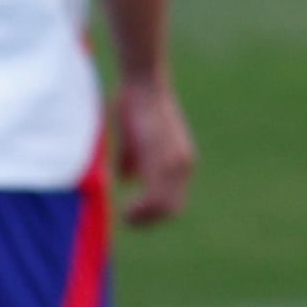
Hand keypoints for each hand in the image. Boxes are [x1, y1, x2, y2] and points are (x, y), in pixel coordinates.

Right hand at [111, 69, 192, 225]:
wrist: (144, 85)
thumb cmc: (136, 107)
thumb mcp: (132, 139)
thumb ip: (131, 160)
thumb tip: (126, 178)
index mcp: (177, 161)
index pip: (171, 200)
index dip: (151, 213)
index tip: (129, 214)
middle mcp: (181, 165)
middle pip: (170, 209)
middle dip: (147, 221)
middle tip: (126, 220)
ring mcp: (174, 164)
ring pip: (165, 207)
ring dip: (144, 218)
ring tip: (126, 218)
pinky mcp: (163, 160)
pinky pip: (156, 198)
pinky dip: (141, 210)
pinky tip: (126, 210)